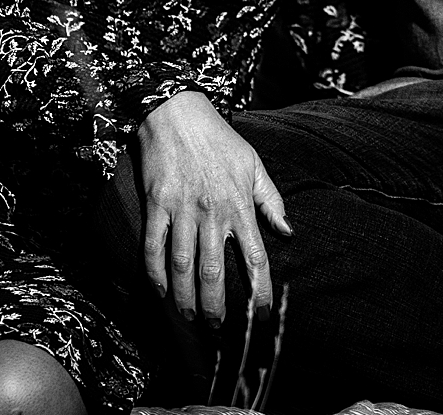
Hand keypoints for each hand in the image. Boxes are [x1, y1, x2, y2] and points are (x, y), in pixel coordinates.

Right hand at [135, 89, 290, 326]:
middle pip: (215, 272)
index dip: (260, 290)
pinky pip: (154, 247)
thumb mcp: (253, 164)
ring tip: (190, 320)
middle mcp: (212, 212)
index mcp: (239, 204)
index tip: (262, 315)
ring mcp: (182, 209)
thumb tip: (288, 233)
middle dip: (216, 307)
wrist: (177, 111)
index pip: (255, 257)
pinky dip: (155, 274)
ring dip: (186, 299)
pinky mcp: (156, 205)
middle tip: (218, 329)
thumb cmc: (219, 139)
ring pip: (183, 266)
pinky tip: (160, 293)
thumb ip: (271, 200)